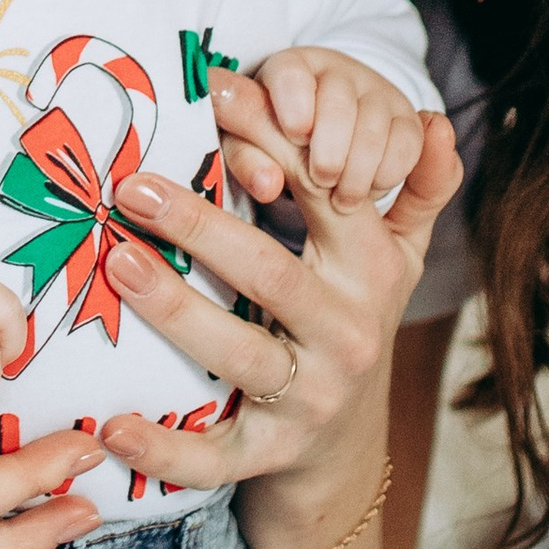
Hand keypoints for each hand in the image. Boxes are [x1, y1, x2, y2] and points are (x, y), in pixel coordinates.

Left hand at [90, 77, 459, 501]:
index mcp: (370, 270)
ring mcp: (311, 397)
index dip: (273, 140)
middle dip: (202, 226)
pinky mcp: (272, 453)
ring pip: (239, 352)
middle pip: (272, 272)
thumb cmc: (350, 324)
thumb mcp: (396, 259)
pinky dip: (166, 448)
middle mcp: (346, 333)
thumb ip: (416, 188)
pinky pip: (216, 454)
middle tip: (134, 188)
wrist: (348, 450)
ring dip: (176, 310)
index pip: (322, 193)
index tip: (216, 94)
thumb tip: (433, 120)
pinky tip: (114, 425)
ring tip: (120, 265)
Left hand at [250, 47, 426, 209]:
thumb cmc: (280, 144)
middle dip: (327, 155)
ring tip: (339, 200)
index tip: (296, 135)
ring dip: (355, 175)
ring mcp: (377, 92)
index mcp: (289, 69)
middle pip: (337, 105)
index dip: (294, 104)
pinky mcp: (408, 119)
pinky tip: (368, 187)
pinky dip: (387, 176)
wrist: (330, 148)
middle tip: (319, 184)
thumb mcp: (256, 150)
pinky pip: (406, 146)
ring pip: (373, 130)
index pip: (291, 73)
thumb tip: (266, 185)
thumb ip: (250, 164)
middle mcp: (337, 72)